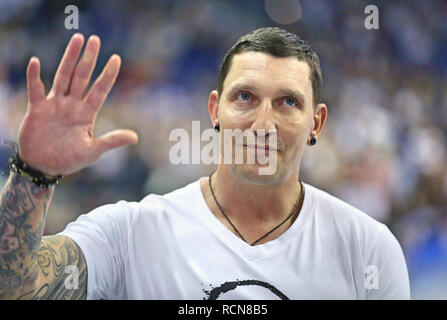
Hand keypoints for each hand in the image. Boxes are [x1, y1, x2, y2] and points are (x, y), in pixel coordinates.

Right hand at [17, 33, 137, 175]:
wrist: (43, 166)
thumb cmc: (69, 160)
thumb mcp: (92, 152)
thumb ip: (111, 141)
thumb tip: (136, 138)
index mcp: (87, 114)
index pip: (100, 90)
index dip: (107, 75)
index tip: (116, 58)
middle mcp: (72, 105)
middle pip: (82, 77)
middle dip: (89, 59)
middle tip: (95, 40)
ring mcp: (55, 105)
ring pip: (63, 76)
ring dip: (69, 58)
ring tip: (77, 39)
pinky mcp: (37, 109)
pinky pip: (36, 89)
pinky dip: (34, 77)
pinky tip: (36, 62)